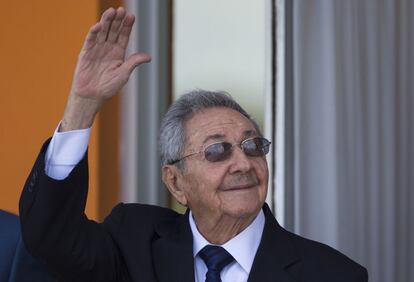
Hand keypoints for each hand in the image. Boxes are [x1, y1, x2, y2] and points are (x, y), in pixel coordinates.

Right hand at [61, 7, 150, 130]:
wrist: (92, 96)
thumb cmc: (108, 87)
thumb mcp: (123, 74)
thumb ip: (133, 63)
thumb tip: (148, 57)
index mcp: (118, 53)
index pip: (123, 36)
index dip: (127, 26)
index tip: (131, 16)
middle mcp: (107, 49)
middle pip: (113, 30)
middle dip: (117, 20)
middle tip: (121, 10)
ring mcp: (96, 49)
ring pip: (102, 32)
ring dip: (106, 22)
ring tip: (111, 11)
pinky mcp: (85, 53)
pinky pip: (90, 40)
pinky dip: (93, 33)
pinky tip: (98, 25)